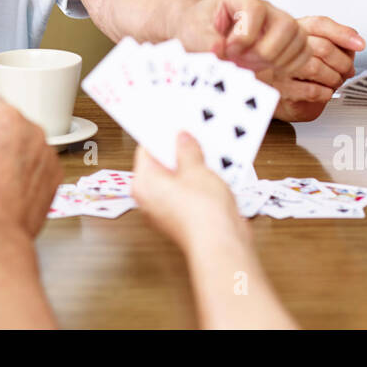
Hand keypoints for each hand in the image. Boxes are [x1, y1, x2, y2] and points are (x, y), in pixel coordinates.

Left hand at [132, 132, 244, 251]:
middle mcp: (151, 199)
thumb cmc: (202, 214)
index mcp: (143, 184)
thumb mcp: (196, 169)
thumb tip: (182, 139)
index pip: (146, 150)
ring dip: (193, 165)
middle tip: (193, 133)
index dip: (161, 134)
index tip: (174, 122)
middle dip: (179, 149)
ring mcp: (168, 209)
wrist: (222, 243)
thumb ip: (187, 150)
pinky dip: (200, 181)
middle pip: (162, 164)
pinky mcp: (186, 217)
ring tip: (208, 150)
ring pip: (178, 178)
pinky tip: (215, 171)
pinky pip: (190, 191)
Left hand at [179, 0, 313, 75]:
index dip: (245, 35)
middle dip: (266, 50)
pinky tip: (270, 68)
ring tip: (253, 63)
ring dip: (278, 59)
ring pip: (299, 37)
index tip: (229, 50)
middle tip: (243, 59)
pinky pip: (304, 50)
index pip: (256, 9)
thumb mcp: (193, 32)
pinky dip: (291, 64)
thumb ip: (206, 42)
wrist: (200, 30)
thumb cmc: (198, 27)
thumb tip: (220, 50)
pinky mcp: (285, 38)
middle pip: (286, 24)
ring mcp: (277, 20)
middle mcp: (263, 5)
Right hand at [266, 16, 362, 121]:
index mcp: (297, 30)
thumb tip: (356, 42)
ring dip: (335, 78)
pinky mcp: (282, 88)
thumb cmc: (306, 68)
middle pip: (322, 47)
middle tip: (348, 70)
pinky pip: (311, 90)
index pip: (320, 24)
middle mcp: (286, 46)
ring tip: (336, 81)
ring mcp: (282, 67)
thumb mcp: (322, 49)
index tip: (359, 44)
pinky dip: (326, 92)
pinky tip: (325, 91)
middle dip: (343, 62)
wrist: (287, 95)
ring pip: (316, 69)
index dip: (343, 34)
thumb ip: (339, 41)